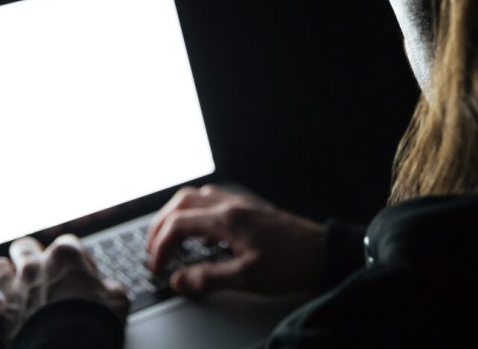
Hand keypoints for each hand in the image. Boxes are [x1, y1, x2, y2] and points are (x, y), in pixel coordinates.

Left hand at [0, 235, 129, 345]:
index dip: (75, 258)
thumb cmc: (97, 321)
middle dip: (29, 254)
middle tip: (38, 267)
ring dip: (2, 274)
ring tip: (8, 281)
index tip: (81, 273)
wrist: (70, 347)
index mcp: (66, 257)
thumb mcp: (118, 298)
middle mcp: (35, 267)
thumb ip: (109, 286)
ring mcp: (14, 290)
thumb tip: (108, 288)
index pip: (68, 243)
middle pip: (24, 246)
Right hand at [146, 184, 324, 294]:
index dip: (160, 247)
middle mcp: (231, 204)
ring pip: (196, 196)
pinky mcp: (251, 208)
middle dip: (160, 225)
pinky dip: (196, 212)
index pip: (177, 225)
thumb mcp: (246, 278)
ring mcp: (241, 203)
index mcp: (227, 220)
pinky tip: (200, 231)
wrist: (325, 253)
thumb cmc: (290, 265)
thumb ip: (207, 278)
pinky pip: (213, 199)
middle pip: (181, 203)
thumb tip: (177, 281)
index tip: (157, 268)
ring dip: (177, 214)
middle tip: (153, 250)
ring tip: (170, 239)